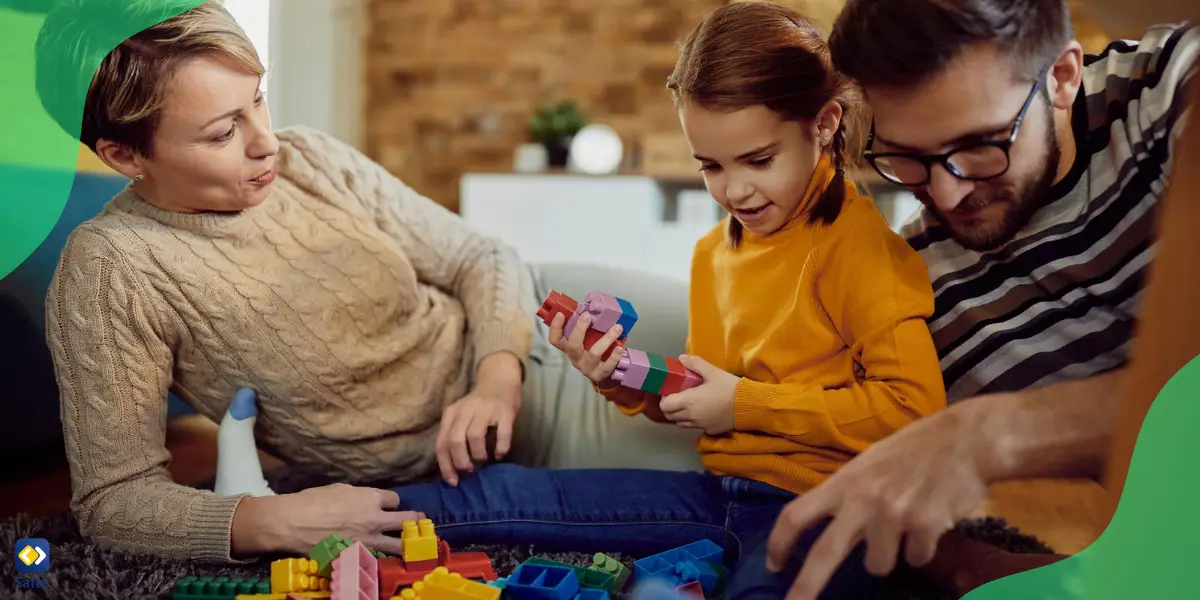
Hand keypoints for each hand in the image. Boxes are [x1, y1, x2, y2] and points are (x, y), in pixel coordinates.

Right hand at [268, 484, 425, 555]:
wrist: (294, 523)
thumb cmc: (312, 501)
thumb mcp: (340, 489)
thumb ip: (358, 494)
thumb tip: (364, 498)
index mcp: (370, 498)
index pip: (395, 499)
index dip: (392, 502)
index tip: (390, 504)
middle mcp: (375, 519)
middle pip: (407, 520)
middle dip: (415, 520)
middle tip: (421, 521)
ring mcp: (368, 540)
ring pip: (400, 545)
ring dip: (408, 544)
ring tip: (416, 545)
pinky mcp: (358, 556)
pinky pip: (378, 559)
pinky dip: (384, 559)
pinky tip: (388, 559)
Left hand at [436, 353, 522, 485]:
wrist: (499, 380)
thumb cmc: (478, 406)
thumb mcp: (461, 418)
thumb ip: (455, 437)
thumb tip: (453, 471)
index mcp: (451, 414)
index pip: (442, 443)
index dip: (446, 466)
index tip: (453, 482)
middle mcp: (465, 410)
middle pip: (455, 440)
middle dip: (460, 462)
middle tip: (469, 471)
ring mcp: (485, 409)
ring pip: (474, 436)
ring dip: (478, 454)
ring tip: (484, 459)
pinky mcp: (504, 411)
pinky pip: (502, 434)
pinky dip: (501, 448)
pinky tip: (500, 454)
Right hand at [548, 311, 623, 382]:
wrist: (602, 376)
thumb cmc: (592, 353)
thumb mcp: (584, 342)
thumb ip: (585, 328)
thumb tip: (590, 307)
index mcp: (569, 348)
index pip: (555, 340)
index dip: (555, 328)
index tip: (560, 314)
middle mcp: (575, 358)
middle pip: (572, 345)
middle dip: (579, 329)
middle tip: (587, 315)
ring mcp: (587, 367)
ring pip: (594, 353)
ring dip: (606, 339)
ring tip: (617, 327)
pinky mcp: (599, 375)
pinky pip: (606, 367)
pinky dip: (614, 357)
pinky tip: (619, 348)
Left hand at [658, 355, 737, 434]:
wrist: (749, 406)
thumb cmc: (730, 388)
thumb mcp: (713, 372)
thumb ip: (695, 364)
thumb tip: (681, 359)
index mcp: (689, 401)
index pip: (665, 405)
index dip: (665, 398)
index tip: (671, 390)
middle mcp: (691, 416)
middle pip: (670, 416)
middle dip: (670, 406)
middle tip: (679, 396)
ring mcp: (700, 425)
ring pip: (681, 423)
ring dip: (680, 415)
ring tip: (690, 404)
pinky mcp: (710, 431)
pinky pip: (696, 427)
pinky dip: (694, 421)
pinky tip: (704, 411)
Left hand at [765, 405, 991, 599]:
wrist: (965, 439)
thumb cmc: (914, 450)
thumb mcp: (869, 463)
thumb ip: (848, 493)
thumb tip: (825, 521)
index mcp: (844, 482)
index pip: (797, 514)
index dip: (779, 542)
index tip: (773, 564)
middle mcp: (863, 499)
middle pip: (824, 553)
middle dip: (805, 587)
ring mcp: (894, 514)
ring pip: (878, 565)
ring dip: (891, 555)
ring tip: (907, 525)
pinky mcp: (925, 526)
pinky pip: (916, 559)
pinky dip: (923, 549)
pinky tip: (932, 521)